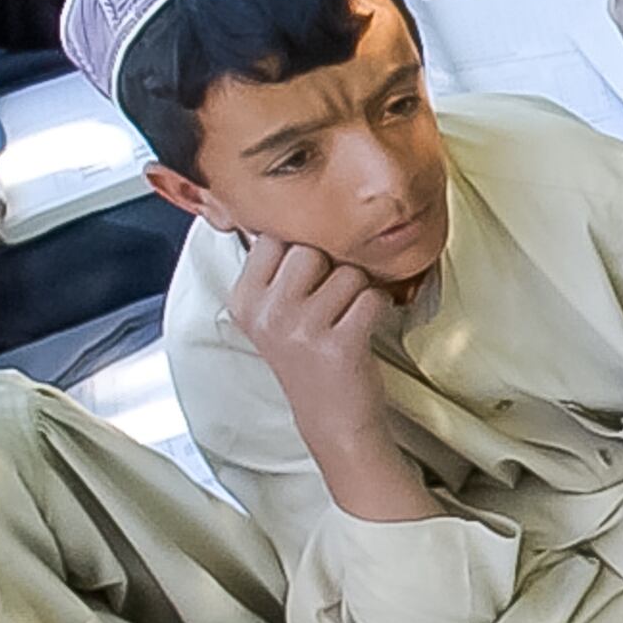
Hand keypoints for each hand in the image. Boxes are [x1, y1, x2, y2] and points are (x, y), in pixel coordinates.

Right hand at [226, 235, 390, 422]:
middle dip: (332, 266)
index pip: (273, 235)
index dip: (302, 247)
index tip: (309, 274)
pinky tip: (364, 328)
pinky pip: (372, 296)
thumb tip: (284, 205)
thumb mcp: (273, 313)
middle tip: (332, 300)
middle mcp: (266, 313)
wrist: (332, 417)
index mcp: (243, 299)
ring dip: (359, 289)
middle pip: (311, 247)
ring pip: (346, 271)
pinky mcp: (338, 344)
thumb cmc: (310, 356)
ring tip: (346, 317)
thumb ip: (275, 267)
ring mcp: (300, 329)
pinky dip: (379, 307)